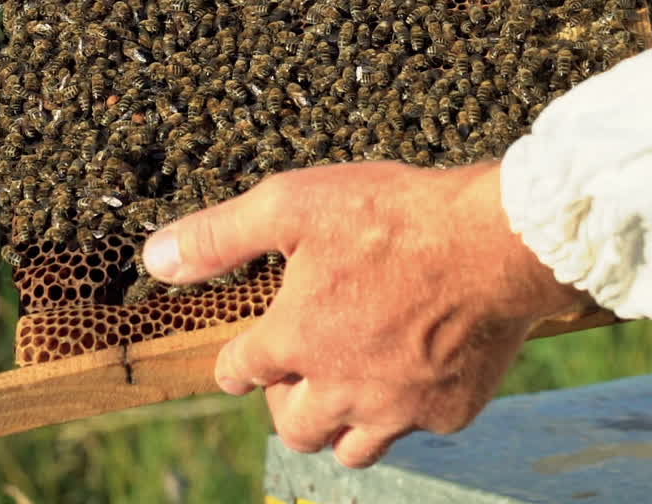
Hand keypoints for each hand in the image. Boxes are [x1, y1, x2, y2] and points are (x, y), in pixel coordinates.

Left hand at [141, 161, 584, 468]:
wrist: (496, 241)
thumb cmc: (394, 215)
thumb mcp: (295, 203)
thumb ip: (222, 234)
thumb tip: (155, 256)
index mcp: (295, 339)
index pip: (240, 370)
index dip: (237, 362)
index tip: (243, 359)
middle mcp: (340, 387)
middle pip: (293, 426)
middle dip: (286, 402)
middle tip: (300, 371)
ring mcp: (397, 408)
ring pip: (351, 447)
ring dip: (339, 423)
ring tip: (347, 386)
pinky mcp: (449, 411)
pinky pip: (415, 428)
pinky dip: (407, 407)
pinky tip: (416, 370)